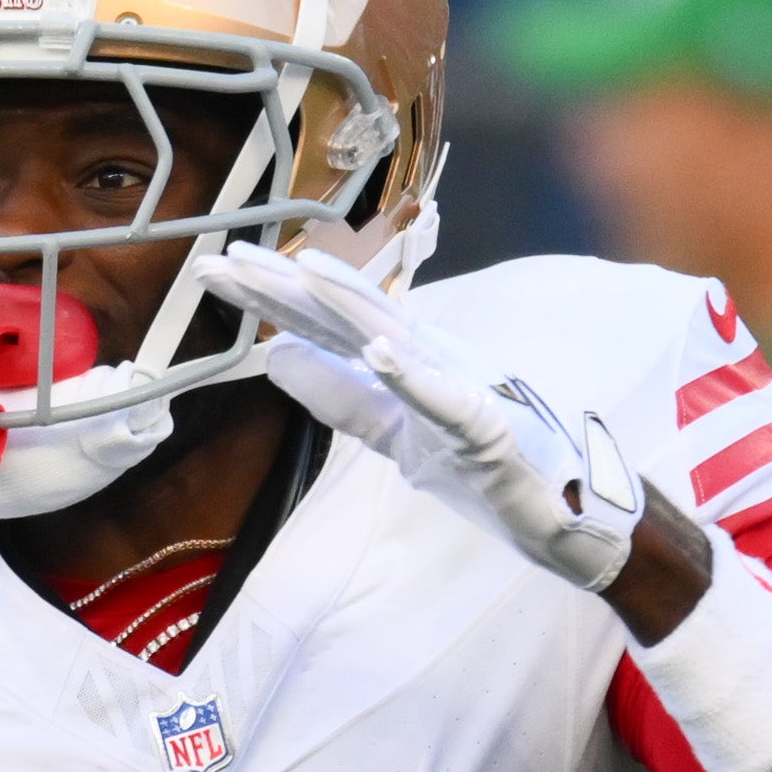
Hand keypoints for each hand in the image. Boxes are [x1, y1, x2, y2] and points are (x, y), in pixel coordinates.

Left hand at [195, 236, 654, 595]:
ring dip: (347, 303)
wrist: (559, 513)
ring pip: (394, 337)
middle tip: (220, 259)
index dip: (268, 297)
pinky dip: (414, 376)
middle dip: (284, 288)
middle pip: (345, 318)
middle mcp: (427, 361)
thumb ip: (339, 396)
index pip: (320, 325)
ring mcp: (459, 390)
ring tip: (299, 271)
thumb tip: (274, 359)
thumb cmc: (486, 462)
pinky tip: (379, 352)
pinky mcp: (488, 430)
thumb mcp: (395, 430)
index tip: (212, 270)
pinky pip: (446, 400)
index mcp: (402, 363)